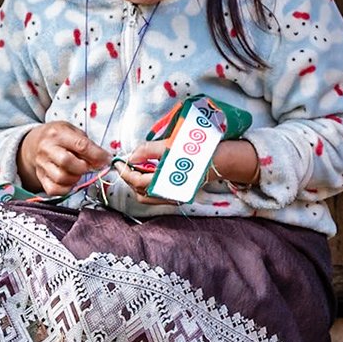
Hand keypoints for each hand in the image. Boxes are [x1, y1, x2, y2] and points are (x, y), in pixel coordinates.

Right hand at [18, 122, 108, 194]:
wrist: (36, 142)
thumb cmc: (59, 136)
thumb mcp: (74, 131)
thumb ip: (89, 145)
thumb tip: (103, 160)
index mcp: (58, 133)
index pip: (81, 145)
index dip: (98, 155)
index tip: (107, 160)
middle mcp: (47, 149)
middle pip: (67, 162)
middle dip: (84, 167)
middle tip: (89, 166)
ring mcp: (41, 164)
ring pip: (61, 178)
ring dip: (76, 178)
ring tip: (78, 172)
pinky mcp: (40, 177)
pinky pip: (54, 189)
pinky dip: (66, 189)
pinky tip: (71, 181)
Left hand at [113, 138, 258, 203]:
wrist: (224, 159)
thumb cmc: (201, 150)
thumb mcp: (174, 144)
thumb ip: (150, 150)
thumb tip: (130, 155)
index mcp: (169, 183)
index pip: (138, 181)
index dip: (125, 172)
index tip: (118, 161)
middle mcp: (171, 194)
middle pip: (140, 192)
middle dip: (129, 179)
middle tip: (125, 164)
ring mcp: (176, 196)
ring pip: (148, 196)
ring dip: (138, 184)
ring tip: (136, 168)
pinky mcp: (179, 194)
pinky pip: (157, 195)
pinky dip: (148, 186)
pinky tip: (149, 173)